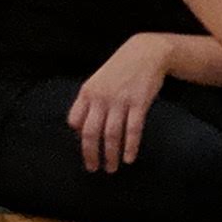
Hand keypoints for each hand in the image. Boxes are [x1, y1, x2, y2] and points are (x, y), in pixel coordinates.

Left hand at [66, 35, 171, 174]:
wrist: (146, 53)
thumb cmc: (120, 68)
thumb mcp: (98, 81)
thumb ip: (88, 101)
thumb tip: (78, 127)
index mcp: (87, 92)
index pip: (75, 121)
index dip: (78, 137)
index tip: (86, 149)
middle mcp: (101, 98)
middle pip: (91, 132)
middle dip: (91, 154)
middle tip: (94, 168)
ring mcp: (120, 101)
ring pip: (112, 134)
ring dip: (111, 155)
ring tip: (112, 168)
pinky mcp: (139, 103)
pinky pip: (133, 129)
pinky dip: (130, 146)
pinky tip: (129, 158)